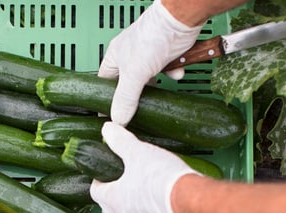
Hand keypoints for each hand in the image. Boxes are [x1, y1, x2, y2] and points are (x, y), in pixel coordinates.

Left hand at [90, 122, 198, 212]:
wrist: (190, 199)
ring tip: (143, 188)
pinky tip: (161, 198)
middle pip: (109, 210)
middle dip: (113, 197)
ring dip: (132, 205)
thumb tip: (108, 130)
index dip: (101, 178)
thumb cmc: (161, 178)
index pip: (95, 191)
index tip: (109, 170)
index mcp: (112, 200)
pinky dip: (151, 212)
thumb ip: (119, 140)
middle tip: (123, 182)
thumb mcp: (136, 151)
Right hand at [98, 0, 203, 125]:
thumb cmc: (152, 37)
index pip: (104, 83)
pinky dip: (173, 73)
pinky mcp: (165, 55)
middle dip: (136, 94)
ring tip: (160, 83)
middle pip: (127, 84)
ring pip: (149, 79)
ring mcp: (148, 55)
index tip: (111, 115)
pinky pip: (166, 72)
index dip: (107, 99)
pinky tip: (176, 71)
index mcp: (114, 57)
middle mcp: (129, 56)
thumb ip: (125, 98)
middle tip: (138, 107)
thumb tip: (118, 120)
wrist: (180, 20)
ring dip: (158, 83)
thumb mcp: (134, 73)